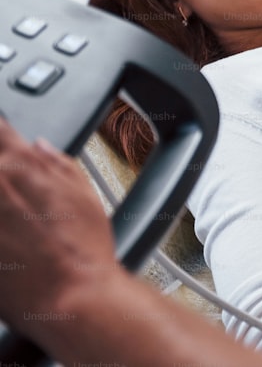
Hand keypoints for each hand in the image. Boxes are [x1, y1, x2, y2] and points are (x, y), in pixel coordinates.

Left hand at [0, 118, 119, 335]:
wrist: (70, 298)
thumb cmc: (84, 251)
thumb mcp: (85, 196)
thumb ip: (58, 164)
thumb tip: (39, 146)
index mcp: (21, 167)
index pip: (0, 131)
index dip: (2, 136)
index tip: (5, 145)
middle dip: (1, 175)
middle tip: (16, 199)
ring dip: (1, 200)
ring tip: (15, 221)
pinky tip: (7, 240)